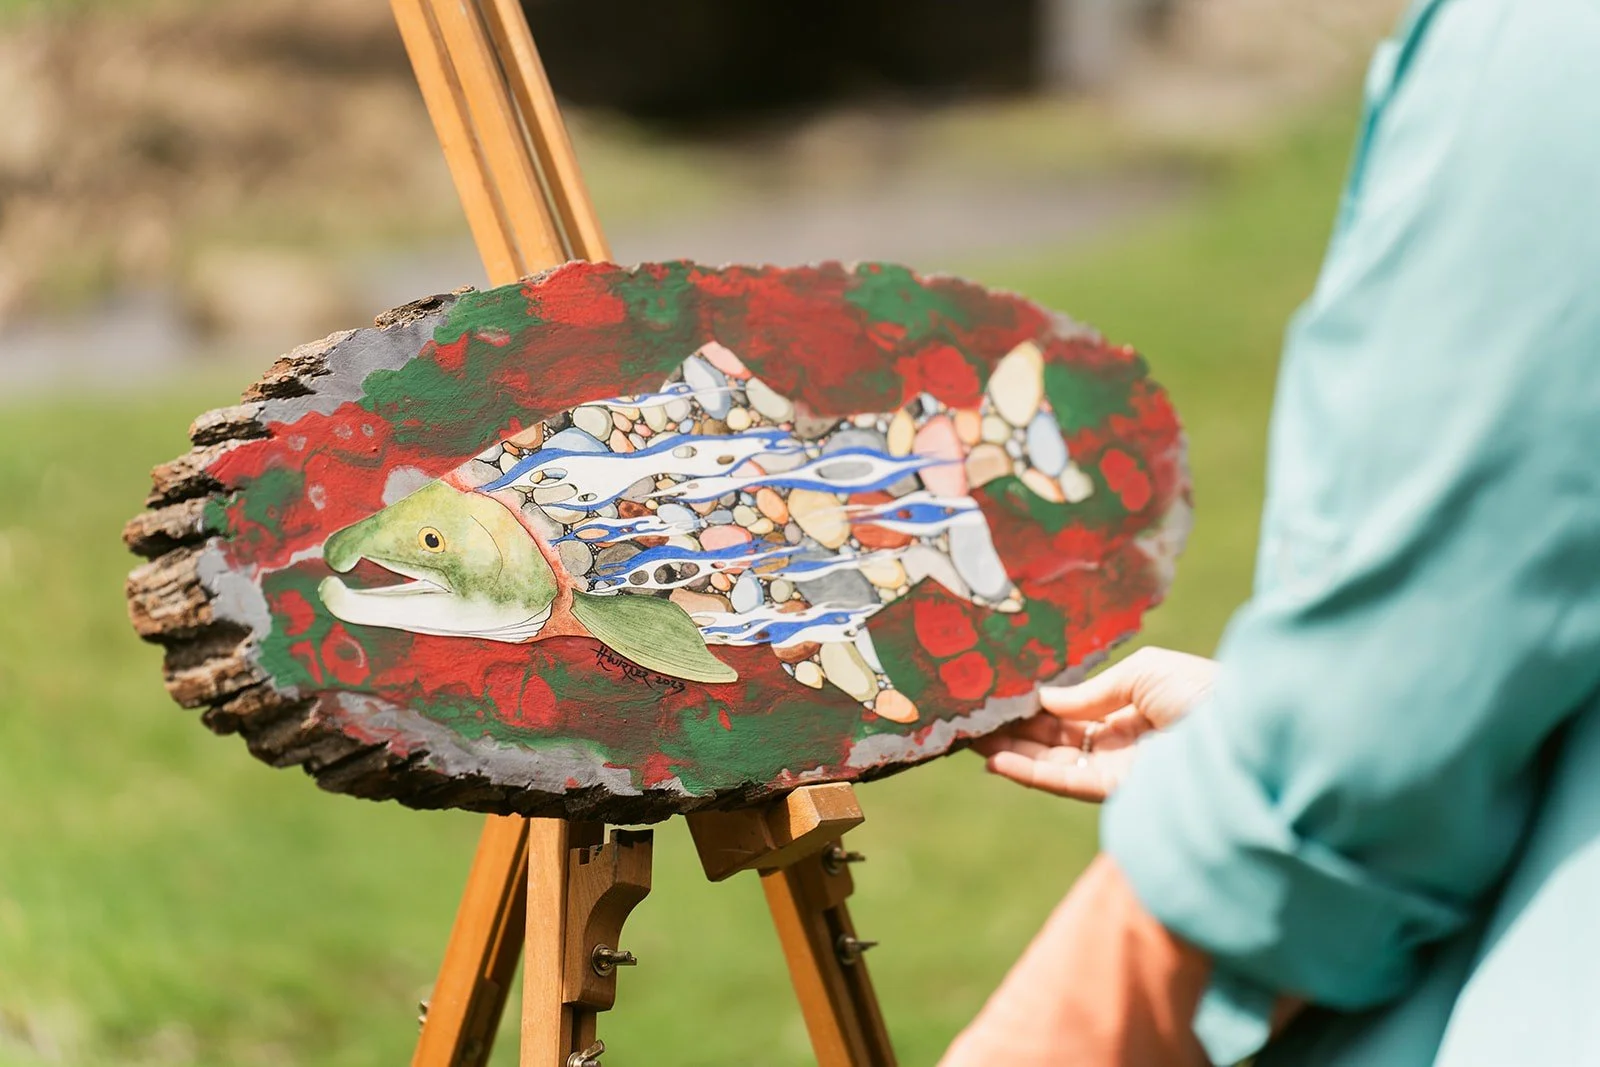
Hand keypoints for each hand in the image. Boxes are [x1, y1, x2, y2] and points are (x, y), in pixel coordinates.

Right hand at [973, 647, 1215, 801]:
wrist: (1248, 731)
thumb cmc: (1205, 689)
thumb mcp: (1144, 672)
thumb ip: (1090, 690)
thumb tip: (1043, 699)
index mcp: (1133, 706)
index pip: (1073, 709)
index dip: (1035, 704)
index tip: (999, 694)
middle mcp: (1122, 740)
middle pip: (1055, 737)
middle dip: (1013, 729)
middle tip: (970, 719)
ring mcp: (1118, 768)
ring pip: (1052, 762)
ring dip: (1010, 751)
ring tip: (969, 739)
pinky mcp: (1117, 791)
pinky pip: (1064, 782)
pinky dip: (1029, 773)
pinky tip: (997, 761)